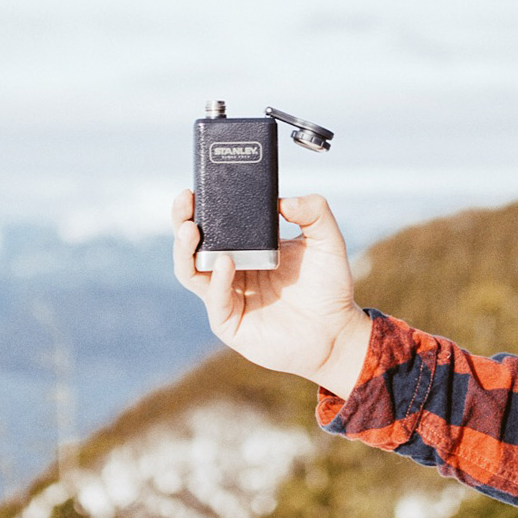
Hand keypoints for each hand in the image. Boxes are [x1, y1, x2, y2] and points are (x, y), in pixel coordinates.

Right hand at [172, 190, 371, 399]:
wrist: (336, 331)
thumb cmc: (327, 286)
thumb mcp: (326, 239)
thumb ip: (314, 211)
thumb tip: (284, 200)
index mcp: (245, 247)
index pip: (213, 223)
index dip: (200, 206)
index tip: (197, 187)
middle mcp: (229, 270)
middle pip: (191, 244)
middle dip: (182, 220)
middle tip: (185, 201)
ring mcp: (225, 296)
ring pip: (190, 271)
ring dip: (185, 249)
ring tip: (192, 229)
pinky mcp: (229, 322)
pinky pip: (215, 299)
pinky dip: (217, 280)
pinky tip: (225, 263)